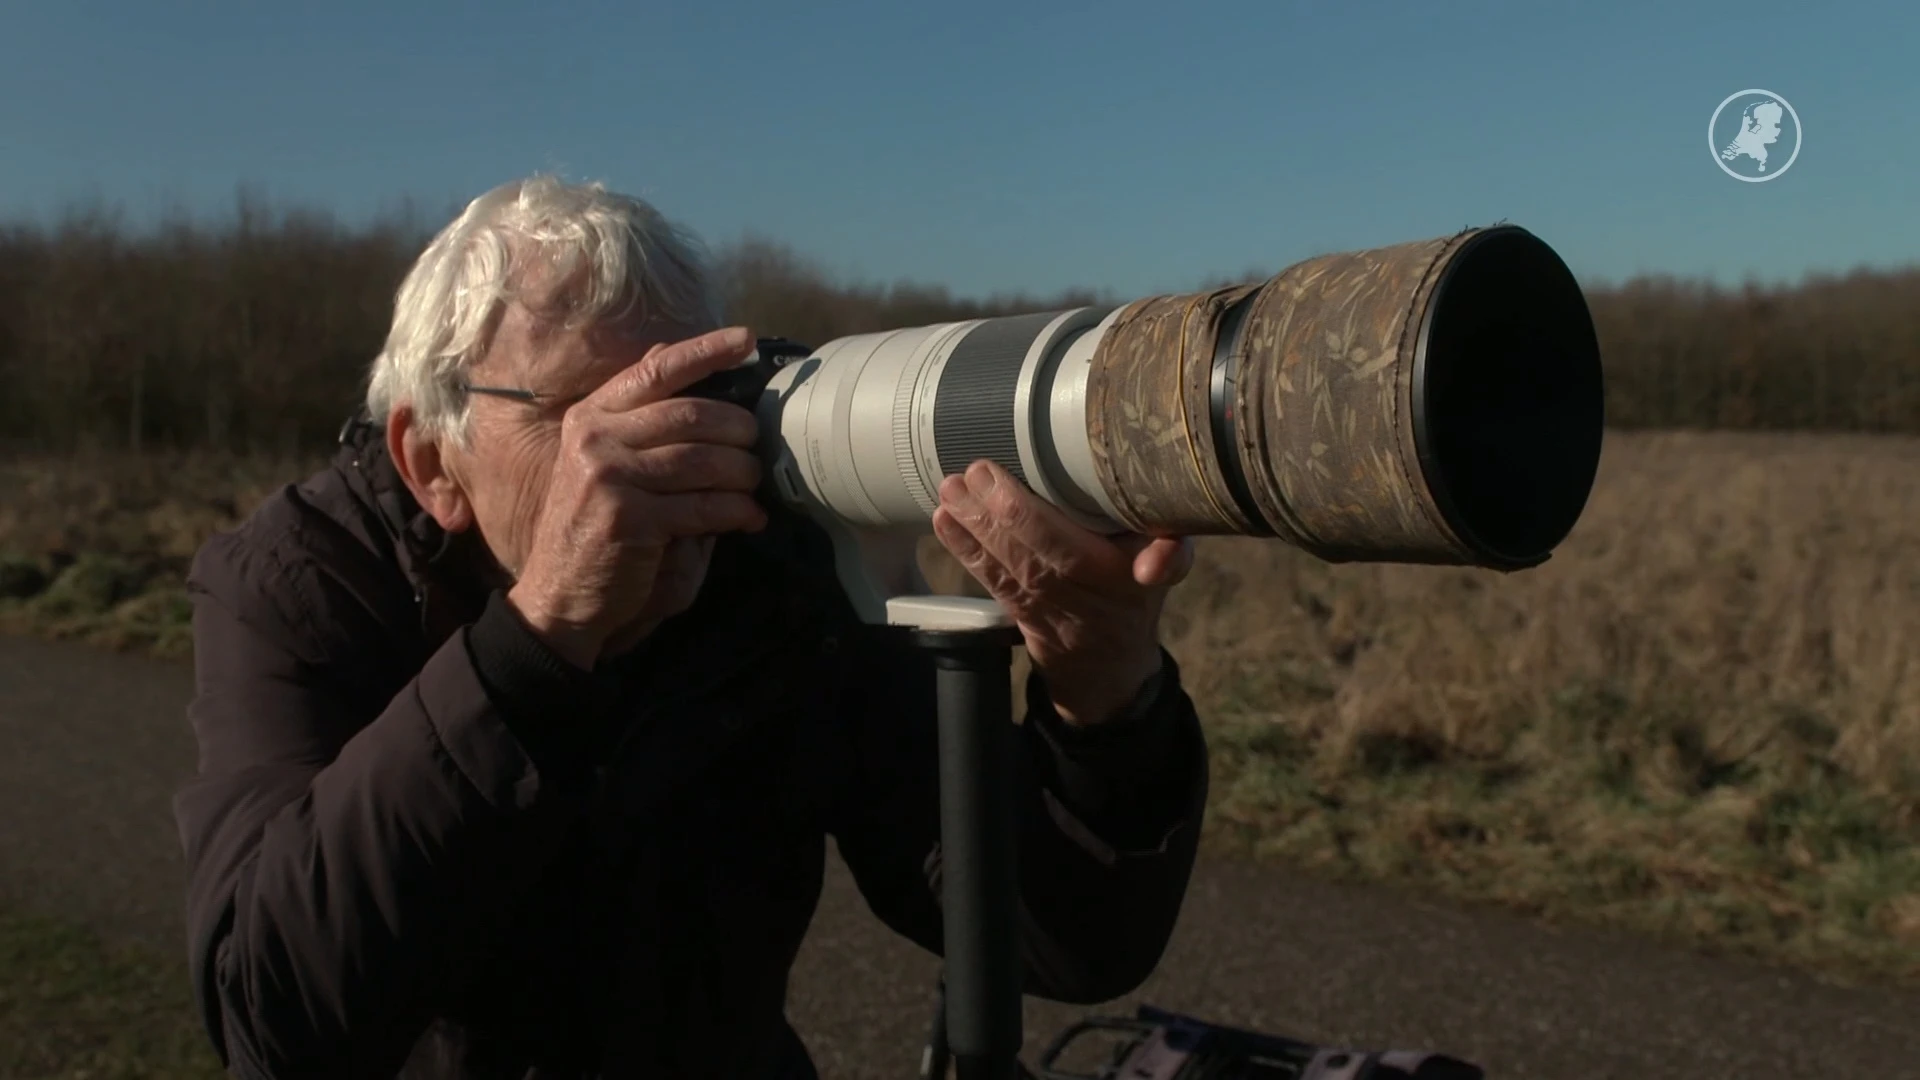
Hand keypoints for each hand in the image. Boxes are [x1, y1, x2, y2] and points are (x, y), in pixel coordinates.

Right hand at [507, 326, 767, 668]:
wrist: (560, 595)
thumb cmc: (595, 528)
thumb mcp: (608, 466)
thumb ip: (644, 425)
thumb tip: (695, 379)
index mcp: (591, 416)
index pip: (654, 369)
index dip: (704, 351)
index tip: (744, 340)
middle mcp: (595, 438)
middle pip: (690, 414)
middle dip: (737, 428)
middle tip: (758, 445)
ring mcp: (608, 477)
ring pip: (702, 459)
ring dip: (742, 472)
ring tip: (754, 484)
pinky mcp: (628, 518)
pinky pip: (703, 505)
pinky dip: (736, 511)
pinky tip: (749, 518)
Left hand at [931, 460, 1193, 726]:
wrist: (1109, 661)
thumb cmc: (1135, 591)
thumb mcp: (1168, 569)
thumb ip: (1171, 553)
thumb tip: (1158, 561)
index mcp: (1118, 580)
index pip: (1081, 552)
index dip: (1045, 523)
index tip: (1027, 484)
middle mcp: (1081, 595)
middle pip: (1038, 555)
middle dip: (1004, 514)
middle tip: (977, 472)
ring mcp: (1046, 606)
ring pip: (1009, 565)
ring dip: (976, 526)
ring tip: (952, 488)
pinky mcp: (1018, 609)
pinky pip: (991, 579)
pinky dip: (964, 549)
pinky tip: (944, 519)